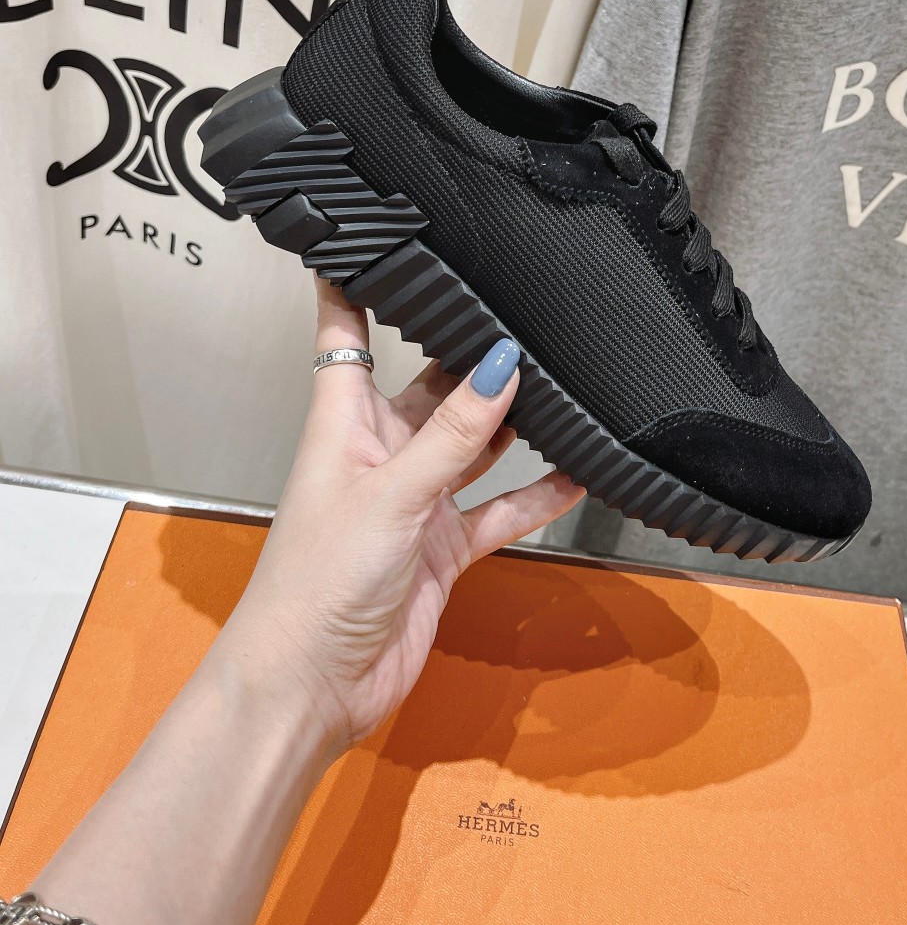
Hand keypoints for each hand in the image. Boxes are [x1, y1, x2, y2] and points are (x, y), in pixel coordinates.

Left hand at [218, 275, 583, 758]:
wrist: (313, 688)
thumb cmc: (316, 583)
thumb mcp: (390, 495)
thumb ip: (452, 435)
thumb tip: (501, 364)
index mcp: (343, 424)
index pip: (345, 335)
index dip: (355, 286)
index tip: (375, 235)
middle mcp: (380, 453)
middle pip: (430, 387)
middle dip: (470, 358)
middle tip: (523, 315)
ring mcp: (415, 501)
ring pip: (471, 445)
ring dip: (509, 422)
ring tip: (562, 382)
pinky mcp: (443, 548)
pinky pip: (497, 509)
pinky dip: (534, 495)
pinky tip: (576, 473)